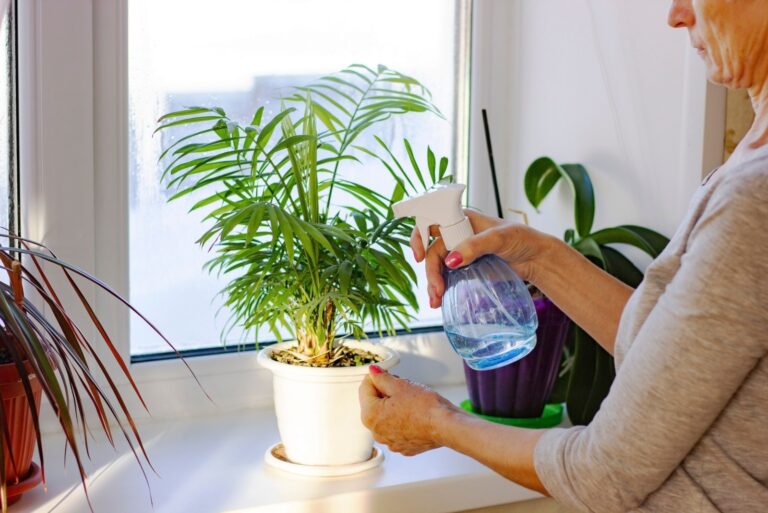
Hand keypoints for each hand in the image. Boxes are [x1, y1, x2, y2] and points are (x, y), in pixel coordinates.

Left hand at [359, 366, 457, 455]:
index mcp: (370, 415)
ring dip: (393, 406)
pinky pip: (397, 428)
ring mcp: (390, 442)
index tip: (385, 372)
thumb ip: (382, 378)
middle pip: (374, 404)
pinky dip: (402, 420)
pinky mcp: (403, 446)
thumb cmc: (424, 407)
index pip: (364, 388)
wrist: (445, 426)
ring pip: (385, 417)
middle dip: (384, 392)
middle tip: (401, 384)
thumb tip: (373, 372)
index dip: (375, 377)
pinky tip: (414, 413)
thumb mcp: (400, 385)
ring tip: (410, 399)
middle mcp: (376, 432)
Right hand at [410, 209, 554, 307]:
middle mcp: (457, 234)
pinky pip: (447, 276)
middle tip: (436, 289)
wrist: (536, 258)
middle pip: (432, 250)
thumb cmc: (521, 240)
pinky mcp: (466, 268)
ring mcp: (461, 251)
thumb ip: (475, 246)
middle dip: (430, 271)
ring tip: (436, 301)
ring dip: (433, 283)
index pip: (430, 222)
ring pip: (437, 265)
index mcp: (461, 219)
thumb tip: (451, 261)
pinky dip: (441, 287)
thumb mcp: (499, 238)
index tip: (418, 256)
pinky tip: (440, 300)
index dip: (419, 237)